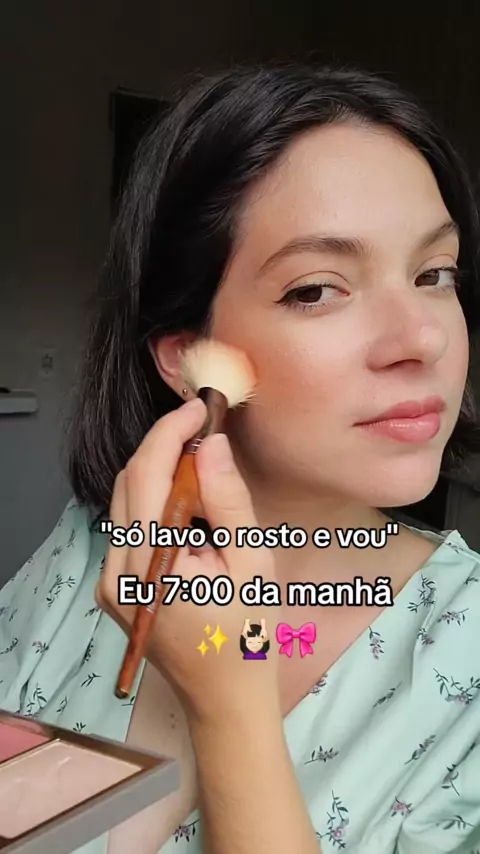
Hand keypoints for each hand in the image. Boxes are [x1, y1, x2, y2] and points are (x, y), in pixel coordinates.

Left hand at [96, 398, 279, 722]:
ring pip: (126, 503)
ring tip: (206, 470)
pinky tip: (191, 510)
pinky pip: (131, 528)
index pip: (146, 477)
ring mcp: (111, 583)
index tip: (200, 408)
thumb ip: (227, 502)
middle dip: (165, 448)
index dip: (170, 433)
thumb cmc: (249, 637)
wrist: (226, 700)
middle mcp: (117, 573)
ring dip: (161, 475)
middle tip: (206, 431)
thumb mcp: (251, 565)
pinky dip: (157, 504)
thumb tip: (210, 444)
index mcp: (150, 568)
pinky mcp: (116, 588)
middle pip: (129, 484)